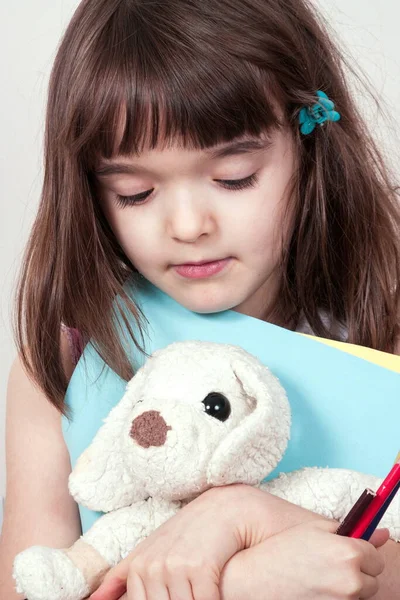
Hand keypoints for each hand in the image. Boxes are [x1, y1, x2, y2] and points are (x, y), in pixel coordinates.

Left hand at [89, 484, 266, 599]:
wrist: (224, 508)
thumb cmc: (188, 534)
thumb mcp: (152, 550)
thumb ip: (122, 575)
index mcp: (138, 567)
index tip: (167, 596)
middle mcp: (151, 567)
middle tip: (186, 592)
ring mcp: (173, 566)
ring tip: (197, 591)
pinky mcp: (198, 567)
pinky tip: (215, 594)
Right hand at [220, 519, 388, 599]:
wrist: (257, 578)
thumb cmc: (284, 549)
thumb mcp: (315, 529)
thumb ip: (351, 530)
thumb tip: (384, 534)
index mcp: (348, 553)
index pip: (376, 557)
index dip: (361, 553)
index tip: (347, 552)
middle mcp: (350, 581)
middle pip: (372, 580)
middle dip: (357, 573)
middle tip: (329, 565)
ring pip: (359, 595)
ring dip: (347, 588)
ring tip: (319, 578)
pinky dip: (334, 598)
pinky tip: (315, 590)